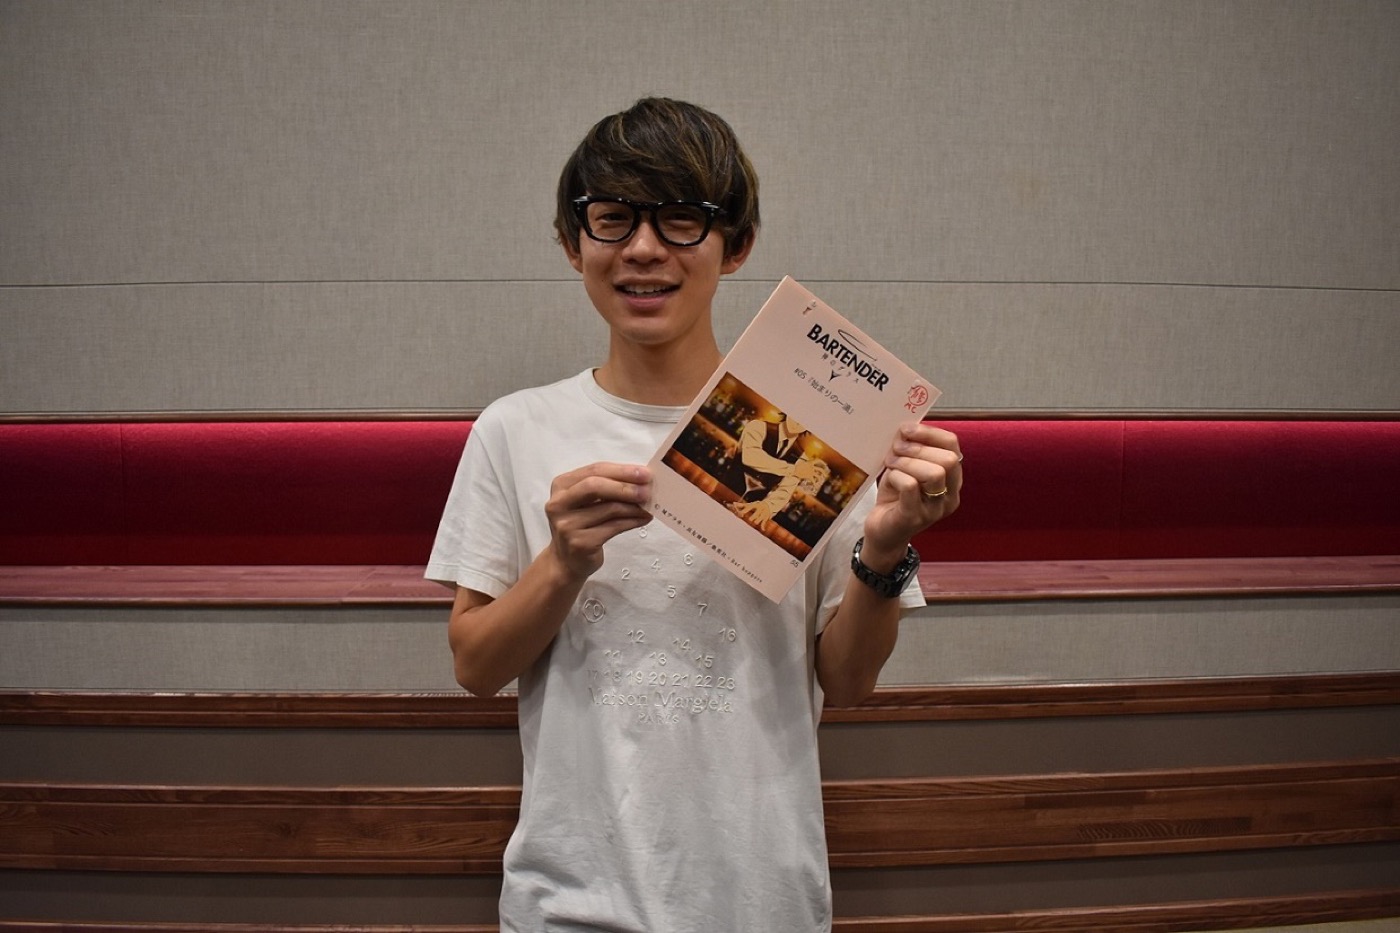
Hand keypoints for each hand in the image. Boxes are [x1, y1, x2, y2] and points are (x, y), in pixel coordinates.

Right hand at [544, 462, 652, 579]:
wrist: (567, 561)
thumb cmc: (581, 525)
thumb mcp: (587, 501)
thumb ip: (607, 487)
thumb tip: (641, 480)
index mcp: (561, 485)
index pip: (594, 470)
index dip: (622, 470)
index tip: (645, 473)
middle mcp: (559, 503)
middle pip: (595, 486)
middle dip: (625, 486)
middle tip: (648, 489)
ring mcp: (567, 525)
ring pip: (609, 508)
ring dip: (634, 506)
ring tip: (649, 506)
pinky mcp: (580, 543)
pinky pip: (613, 527)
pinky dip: (632, 521)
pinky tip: (643, 519)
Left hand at [862, 423, 961, 566]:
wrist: (882, 532)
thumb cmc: (896, 498)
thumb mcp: (906, 469)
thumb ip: (911, 450)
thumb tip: (906, 426)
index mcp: (952, 480)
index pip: (953, 446)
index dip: (930, 433)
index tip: (906, 429)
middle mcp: (949, 496)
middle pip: (948, 459)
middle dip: (918, 448)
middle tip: (895, 449)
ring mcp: (935, 509)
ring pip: (934, 473)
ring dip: (907, 462)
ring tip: (891, 463)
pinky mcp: (915, 517)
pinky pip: (910, 486)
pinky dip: (896, 476)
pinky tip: (889, 479)